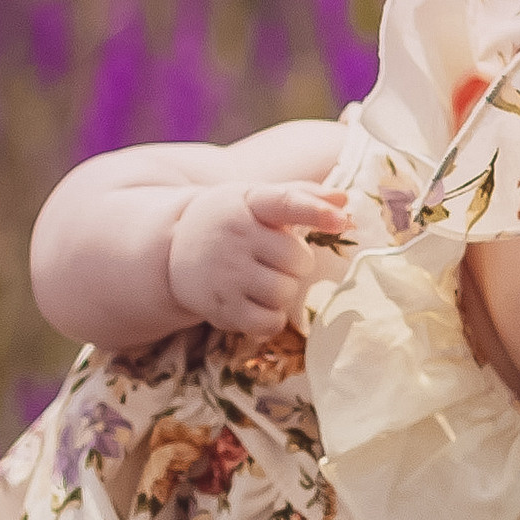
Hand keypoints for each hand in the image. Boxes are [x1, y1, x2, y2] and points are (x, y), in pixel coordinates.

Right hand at [167, 180, 345, 335]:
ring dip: (284, 291)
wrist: (174, 246)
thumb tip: (345, 199)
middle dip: (298, 264)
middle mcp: (236, 236)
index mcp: (250, 203)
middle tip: (278, 260)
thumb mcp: (257, 199)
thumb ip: (301, 196)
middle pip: (297, 260)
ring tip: (267, 280)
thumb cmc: (232, 221)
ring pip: (284, 293)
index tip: (341, 220)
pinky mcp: (221, 306)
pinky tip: (260, 305)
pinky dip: (271, 319)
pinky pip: (267, 322)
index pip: (285, 203)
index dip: (316, 212)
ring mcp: (226, 273)